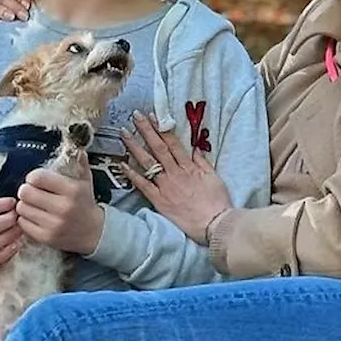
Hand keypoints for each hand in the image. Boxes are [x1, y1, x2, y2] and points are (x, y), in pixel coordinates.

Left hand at [15, 163, 104, 254]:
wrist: (93, 233)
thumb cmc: (85, 203)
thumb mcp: (85, 181)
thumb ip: (79, 162)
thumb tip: (76, 144)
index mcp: (72, 190)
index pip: (37, 177)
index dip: (33, 176)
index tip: (37, 180)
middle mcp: (63, 208)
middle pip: (25, 192)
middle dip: (26, 190)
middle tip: (32, 192)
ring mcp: (53, 225)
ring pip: (22, 208)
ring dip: (25, 205)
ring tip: (34, 205)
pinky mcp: (45, 238)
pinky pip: (22, 223)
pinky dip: (25, 219)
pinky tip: (35, 216)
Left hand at [121, 111, 232, 244]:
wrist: (214, 224)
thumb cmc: (217, 201)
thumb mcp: (214, 177)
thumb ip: (202, 162)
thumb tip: (196, 149)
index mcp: (188, 166)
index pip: (172, 142)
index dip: (161, 128)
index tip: (153, 116)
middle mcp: (175, 173)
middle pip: (158, 147)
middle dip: (145, 130)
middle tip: (135, 116)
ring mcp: (165, 186)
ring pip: (147, 162)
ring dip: (135, 147)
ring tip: (124, 134)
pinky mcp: (159, 201)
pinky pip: (143, 186)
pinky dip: (132, 175)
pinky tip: (122, 164)